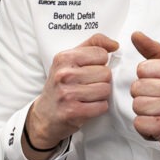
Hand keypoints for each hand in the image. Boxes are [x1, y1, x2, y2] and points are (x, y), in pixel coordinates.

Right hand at [24, 33, 119, 157]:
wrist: (45, 114)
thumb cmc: (61, 84)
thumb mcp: (71, 59)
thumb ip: (93, 46)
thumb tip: (115, 45)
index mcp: (64, 58)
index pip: (101, 53)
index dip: (100, 63)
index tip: (89, 69)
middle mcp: (64, 74)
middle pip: (106, 72)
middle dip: (101, 80)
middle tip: (88, 85)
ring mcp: (68, 93)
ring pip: (106, 89)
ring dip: (101, 95)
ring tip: (87, 96)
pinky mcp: (73, 111)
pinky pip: (102, 106)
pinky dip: (98, 107)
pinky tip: (87, 106)